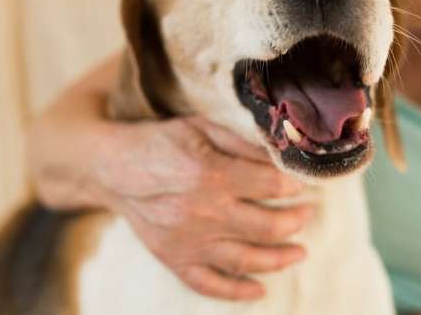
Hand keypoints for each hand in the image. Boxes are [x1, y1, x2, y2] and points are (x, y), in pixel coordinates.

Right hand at [90, 115, 312, 299]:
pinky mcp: (174, 259)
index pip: (270, 185)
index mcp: (212, 174)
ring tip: (300, 252)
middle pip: (267, 226)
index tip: (302, 184)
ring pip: (246, 260)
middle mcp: (204, 213)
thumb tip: (282, 156)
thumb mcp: (202, 128)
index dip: (293, 184)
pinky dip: (237, 292)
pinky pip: (209, 284)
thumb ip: (243, 143)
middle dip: (296, 221)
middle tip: (308, 215)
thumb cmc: (161, 142)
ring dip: (280, 259)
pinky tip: (259, 290)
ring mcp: (189, 242)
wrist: (112, 168)